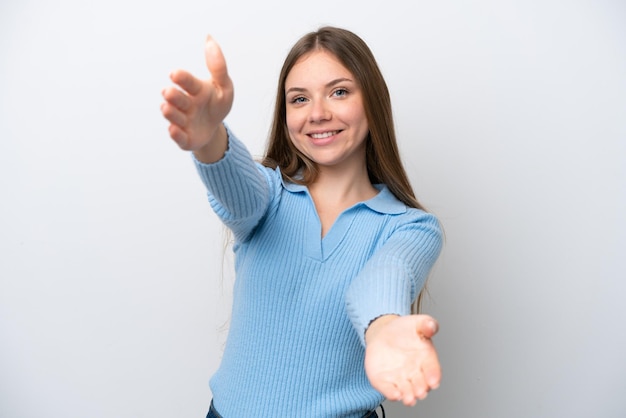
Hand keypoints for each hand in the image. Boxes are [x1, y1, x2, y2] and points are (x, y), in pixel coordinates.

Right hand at [160, 35, 233, 159]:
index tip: (175, 74)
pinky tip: (173, 129)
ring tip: (166, 107)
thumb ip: (218, 67)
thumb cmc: (216, 103)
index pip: (188, 82)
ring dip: (170, 113)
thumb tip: (209, 38)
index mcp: (196, 90)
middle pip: (178, 100)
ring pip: (175, 117)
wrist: (214, 127)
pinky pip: (179, 137)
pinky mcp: (185, 138)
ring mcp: (184, 121)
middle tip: (168, 92)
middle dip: (173, 96)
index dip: (182, 78)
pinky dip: (175, 134)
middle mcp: (186, 105)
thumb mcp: (224, 86)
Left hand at [364, 314, 440, 405]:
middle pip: (421, 384)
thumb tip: (431, 326)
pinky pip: (388, 389)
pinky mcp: (385, 380)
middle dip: (421, 389)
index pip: (433, 370)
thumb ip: (426, 324)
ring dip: (408, 396)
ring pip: (406, 391)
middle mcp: (415, 372)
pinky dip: (391, 393)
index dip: (434, 375)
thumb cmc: (404, 330)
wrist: (384, 333)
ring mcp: (400, 378)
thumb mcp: (416, 323)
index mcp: (426, 359)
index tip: (434, 380)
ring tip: (409, 399)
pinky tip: (394, 395)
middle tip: (421, 392)